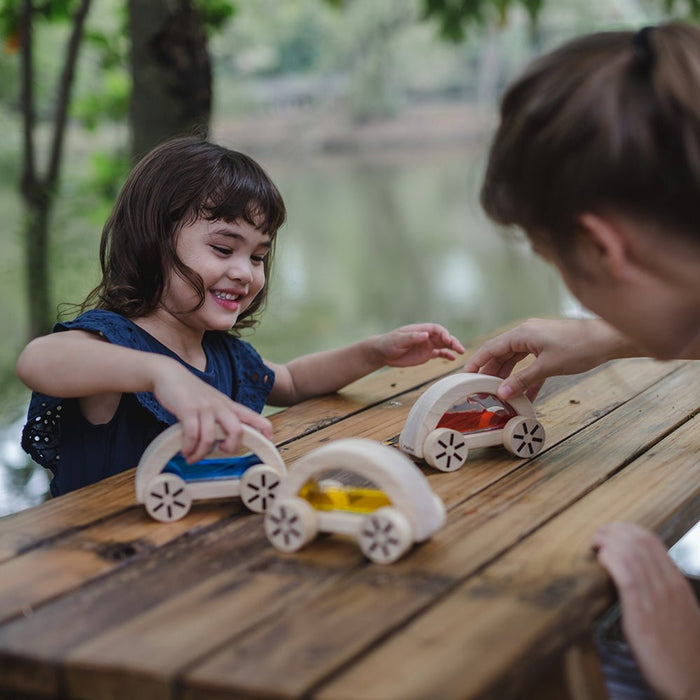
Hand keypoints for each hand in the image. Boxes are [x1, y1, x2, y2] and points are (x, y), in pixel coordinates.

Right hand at [151, 358, 272, 462]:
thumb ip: (222, 419)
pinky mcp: (188, 409)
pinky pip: (192, 434)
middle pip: (237, 430)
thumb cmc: (192, 393)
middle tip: (220, 451)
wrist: (170, 374)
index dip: (265, 431)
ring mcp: (205, 408)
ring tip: (192, 456)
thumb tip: (224, 443)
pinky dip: (188, 447)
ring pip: (211, 437)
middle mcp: (221, 406)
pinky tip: (185, 450)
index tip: (269, 443)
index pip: (255, 417)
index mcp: (230, 406)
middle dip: (231, 447)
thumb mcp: (214, 403)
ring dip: (201, 453)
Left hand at [373, 323, 464, 367]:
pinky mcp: (426, 354)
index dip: (444, 334)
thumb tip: (425, 335)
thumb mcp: (398, 340)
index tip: (448, 340)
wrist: (383, 353)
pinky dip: (447, 355)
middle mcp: (426, 337)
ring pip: (444, 345)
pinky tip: (453, 359)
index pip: (436, 329)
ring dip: (453, 348)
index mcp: (421, 330)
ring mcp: (427, 345)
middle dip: (452, 341)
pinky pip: (439, 354)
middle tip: (460, 348)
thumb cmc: (389, 343)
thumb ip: (412, 337)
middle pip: (443, 337)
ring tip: (461, 352)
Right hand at [463, 318, 628, 400]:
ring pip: (515, 360)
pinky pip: (530, 364)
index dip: (477, 363)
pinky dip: (526, 378)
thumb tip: (502, 393)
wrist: (608, 340)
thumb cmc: (579, 347)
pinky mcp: (548, 348)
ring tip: (500, 394)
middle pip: (501, 354)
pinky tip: (524, 396)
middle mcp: (526, 334)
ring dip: (508, 377)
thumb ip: (522, 380)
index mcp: (522, 333)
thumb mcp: (547, 367)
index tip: (465, 376)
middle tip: (482, 390)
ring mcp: (537, 340)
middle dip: (491, 373)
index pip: (491, 348)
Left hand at [592, 522, 699, 699]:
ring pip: (632, 553)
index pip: (653, 542)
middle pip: (640, 542)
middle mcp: (669, 586)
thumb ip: (661, 591)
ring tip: (594, 543)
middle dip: (614, 531)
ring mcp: (657, 599)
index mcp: (677, 584)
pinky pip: (627, 576)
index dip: (628, 530)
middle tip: (597, 534)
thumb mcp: (677, 613)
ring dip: (608, 541)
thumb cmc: (681, 652)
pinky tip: (600, 558)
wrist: (692, 683)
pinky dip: (611, 560)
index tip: (611, 531)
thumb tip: (637, 574)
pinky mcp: (643, 615)